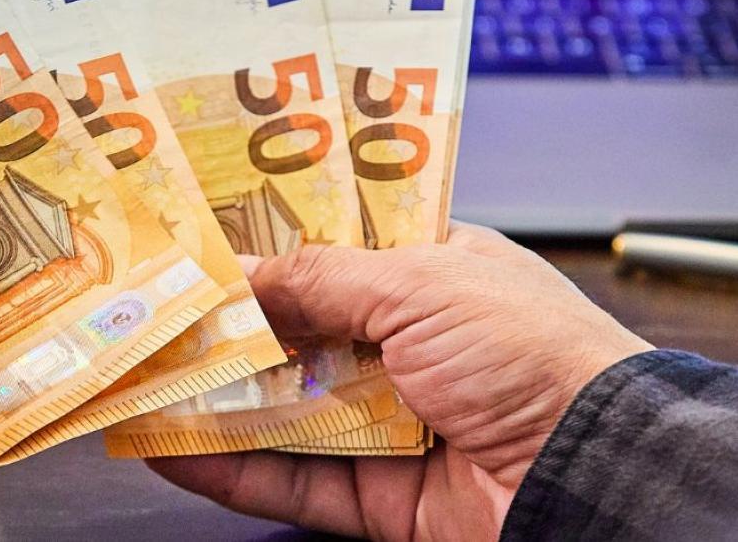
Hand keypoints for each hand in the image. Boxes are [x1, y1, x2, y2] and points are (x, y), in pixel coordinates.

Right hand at [148, 223, 652, 539]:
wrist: (596, 474)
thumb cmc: (537, 356)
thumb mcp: (421, 283)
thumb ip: (320, 276)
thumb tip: (241, 272)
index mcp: (433, 275)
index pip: (331, 252)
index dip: (266, 247)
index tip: (199, 242)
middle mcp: (409, 346)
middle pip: (296, 335)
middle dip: (226, 329)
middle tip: (152, 314)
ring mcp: (391, 422)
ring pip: (282, 410)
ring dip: (213, 399)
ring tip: (142, 381)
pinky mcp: (379, 494)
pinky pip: (291, 479)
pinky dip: (231, 466)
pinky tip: (173, 446)